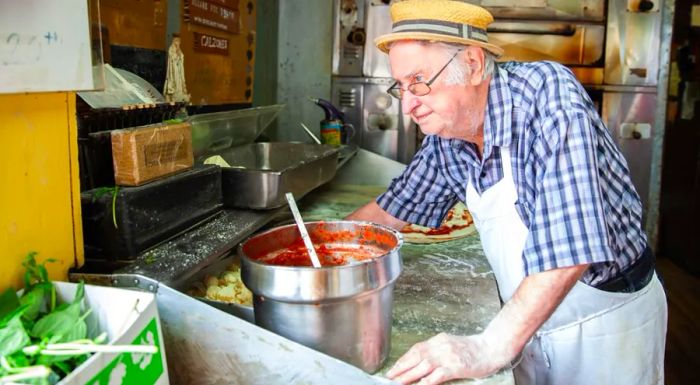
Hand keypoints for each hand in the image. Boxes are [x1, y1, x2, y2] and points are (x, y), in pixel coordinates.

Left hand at [385, 333, 506, 384]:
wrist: (492, 348)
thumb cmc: (472, 349)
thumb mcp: (450, 345)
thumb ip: (436, 352)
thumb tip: (419, 363)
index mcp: (438, 340)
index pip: (416, 349)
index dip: (402, 360)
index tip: (393, 369)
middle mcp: (441, 346)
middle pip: (416, 357)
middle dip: (401, 368)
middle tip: (389, 377)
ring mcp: (449, 356)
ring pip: (424, 365)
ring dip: (409, 375)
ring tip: (398, 382)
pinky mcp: (457, 366)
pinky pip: (439, 374)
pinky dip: (428, 380)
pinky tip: (420, 384)